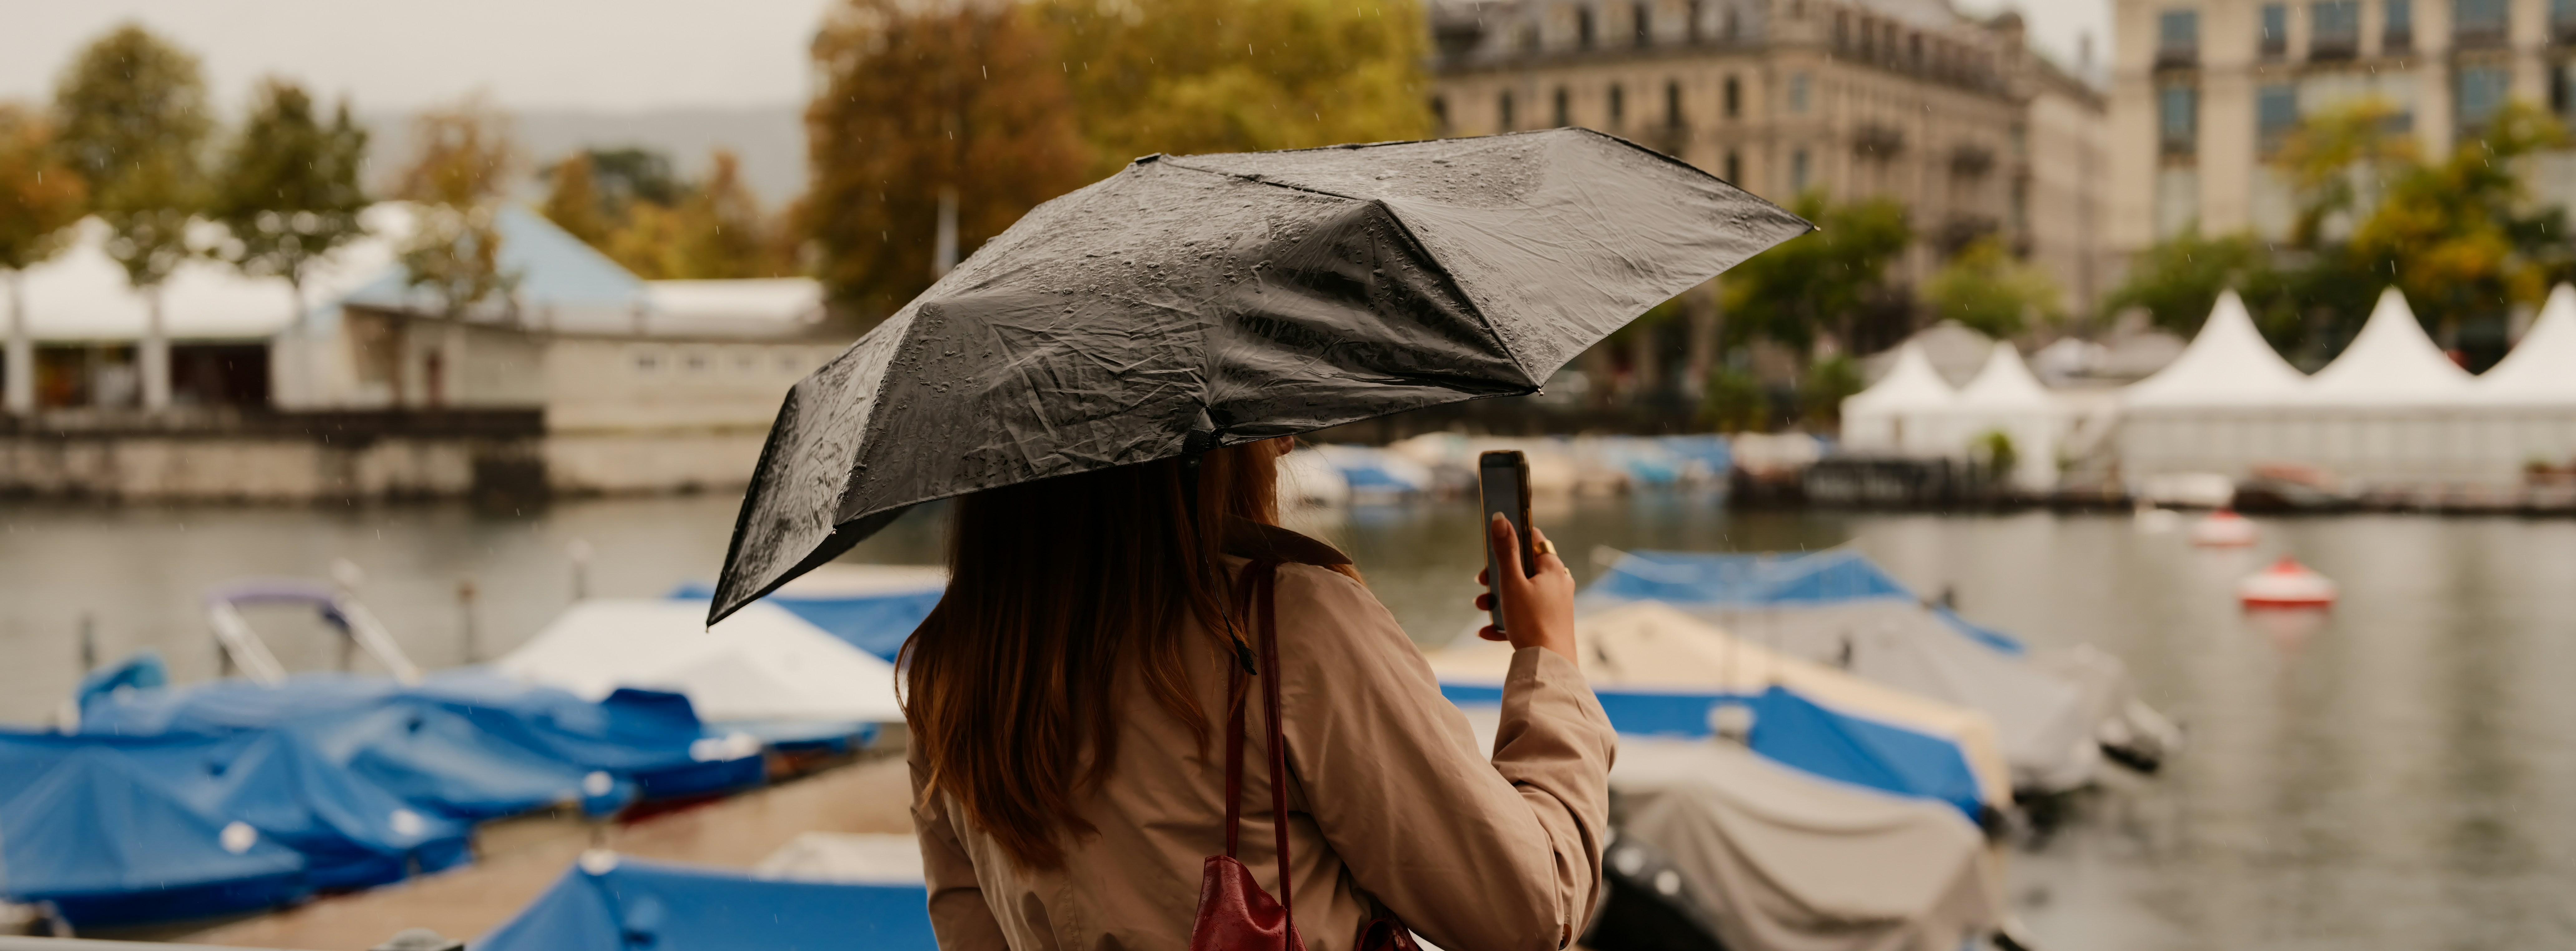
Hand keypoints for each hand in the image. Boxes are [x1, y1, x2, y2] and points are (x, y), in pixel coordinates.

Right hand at [1473, 513, 1577, 663]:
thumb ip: (1505, 551)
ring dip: (1498, 599)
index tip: (1492, 548)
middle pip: (1523, 568)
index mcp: (1553, 568)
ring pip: (1521, 593)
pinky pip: (1525, 615)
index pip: (1532, 539)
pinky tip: (1486, 632)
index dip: (1510, 539)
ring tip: (1482, 609)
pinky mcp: (1551, 623)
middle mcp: (1558, 582)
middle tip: (1481, 583)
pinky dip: (1506, 619)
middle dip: (1497, 576)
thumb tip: (1500, 517)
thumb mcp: (1511, 582)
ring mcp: (1556, 604)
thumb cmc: (1531, 621)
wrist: (1549, 665)